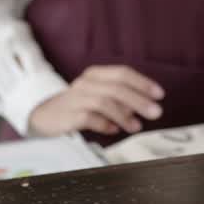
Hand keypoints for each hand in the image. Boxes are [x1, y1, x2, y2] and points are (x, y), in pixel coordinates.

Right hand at [29, 66, 163, 136]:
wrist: (43, 114)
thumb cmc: (77, 105)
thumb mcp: (99, 96)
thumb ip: (120, 100)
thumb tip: (142, 107)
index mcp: (95, 74)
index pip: (122, 73)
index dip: (143, 83)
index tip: (159, 94)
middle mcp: (86, 83)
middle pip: (116, 88)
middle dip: (139, 100)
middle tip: (156, 112)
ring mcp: (76, 98)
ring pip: (105, 102)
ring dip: (124, 115)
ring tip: (136, 126)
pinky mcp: (69, 115)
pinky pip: (90, 119)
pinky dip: (105, 125)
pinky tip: (114, 130)